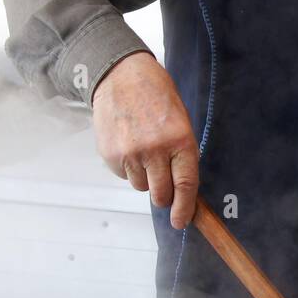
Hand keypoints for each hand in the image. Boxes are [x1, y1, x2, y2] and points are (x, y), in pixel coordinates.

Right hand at [92, 52, 198, 229]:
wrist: (122, 76)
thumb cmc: (156, 97)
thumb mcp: (181, 121)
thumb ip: (183, 154)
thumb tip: (183, 189)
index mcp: (180, 140)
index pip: (186, 184)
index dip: (184, 208)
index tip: (181, 221)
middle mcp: (156, 150)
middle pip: (161, 194)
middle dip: (164, 196)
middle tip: (163, 185)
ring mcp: (131, 154)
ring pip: (141, 186)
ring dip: (145, 176)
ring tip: (143, 149)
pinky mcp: (111, 155)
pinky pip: (123, 175)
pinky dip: (128, 167)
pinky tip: (129, 144)